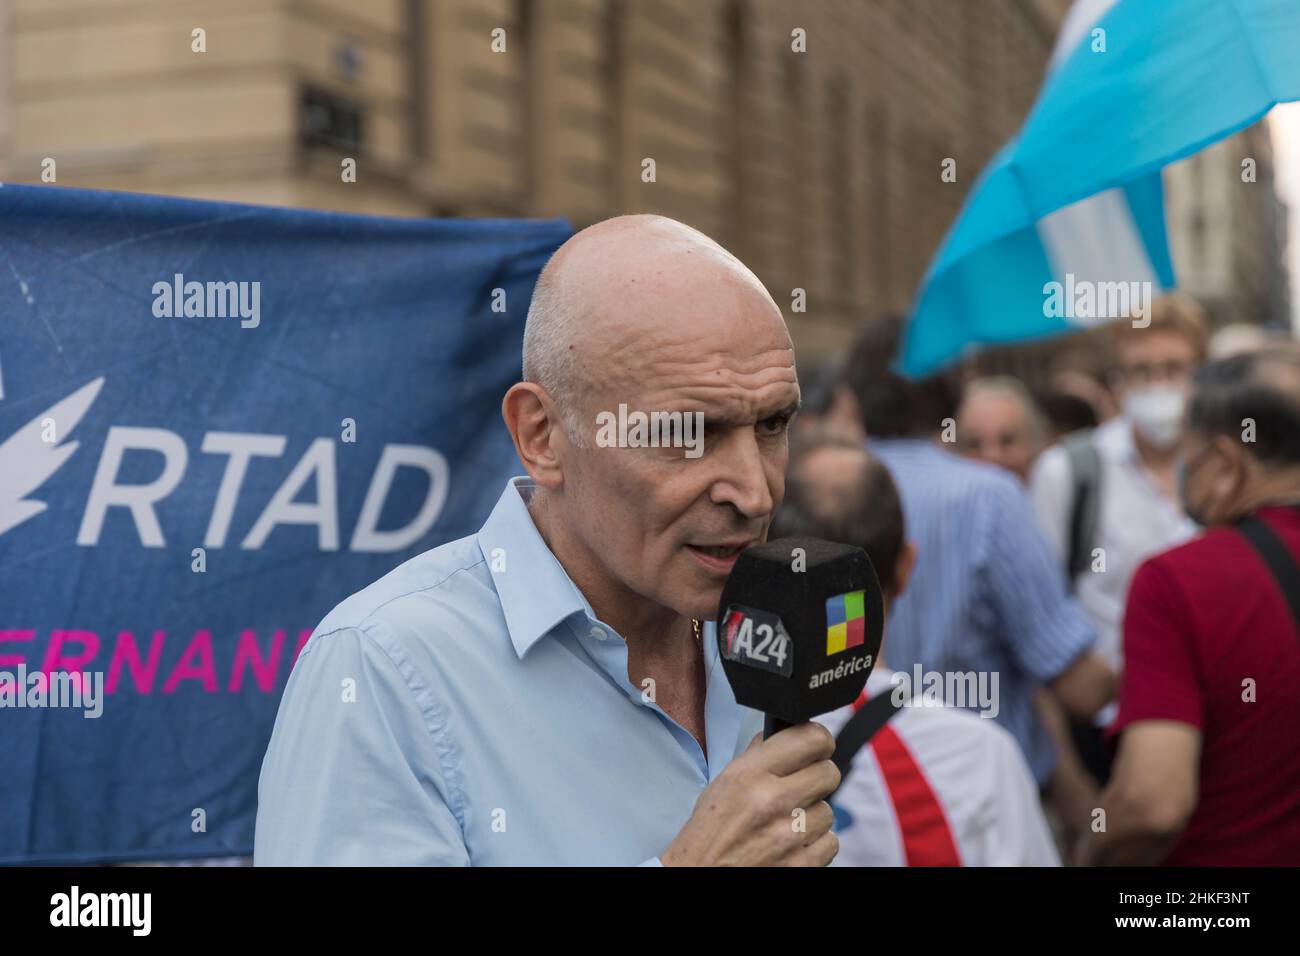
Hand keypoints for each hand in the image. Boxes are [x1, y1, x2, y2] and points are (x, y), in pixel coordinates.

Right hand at [660, 722, 839, 865]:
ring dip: (812, 815)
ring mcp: (789, 836)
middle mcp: (772, 800)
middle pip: (829, 773)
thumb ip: (757, 757)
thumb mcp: (723, 783)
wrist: (701, 874)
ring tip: (786, 822)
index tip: (816, 746)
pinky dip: (815, 844)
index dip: (818, 740)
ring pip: (829, 811)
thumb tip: (783, 735)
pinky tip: (792, 843)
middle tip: (802, 785)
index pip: (811, 739)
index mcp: (751, 773)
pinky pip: (830, 842)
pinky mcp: (802, 864)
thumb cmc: (709, 831)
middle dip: (818, 777)